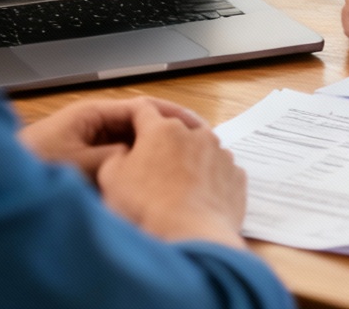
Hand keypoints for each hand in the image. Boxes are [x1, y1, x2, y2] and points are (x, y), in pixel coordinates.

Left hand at [18, 97, 197, 178]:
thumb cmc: (30, 166)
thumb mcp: (79, 164)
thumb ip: (115, 158)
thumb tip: (143, 158)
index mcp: (92, 114)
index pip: (143, 107)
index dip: (171, 116)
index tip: (193, 127)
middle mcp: (93, 124)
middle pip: (140, 124)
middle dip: (166, 135)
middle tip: (195, 147)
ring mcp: (89, 142)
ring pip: (131, 144)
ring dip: (150, 153)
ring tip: (179, 165)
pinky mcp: (84, 161)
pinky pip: (118, 160)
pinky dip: (134, 167)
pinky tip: (149, 182)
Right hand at [96, 102, 248, 248]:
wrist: (191, 236)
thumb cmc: (148, 207)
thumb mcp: (111, 179)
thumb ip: (115, 157)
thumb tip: (124, 155)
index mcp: (162, 129)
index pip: (143, 111)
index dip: (133, 119)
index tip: (129, 130)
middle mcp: (196, 134)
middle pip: (176, 131)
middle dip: (164, 145)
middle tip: (153, 170)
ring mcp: (221, 154)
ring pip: (201, 150)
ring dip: (190, 162)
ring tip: (177, 189)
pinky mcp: (237, 176)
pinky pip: (220, 172)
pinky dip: (210, 181)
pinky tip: (198, 199)